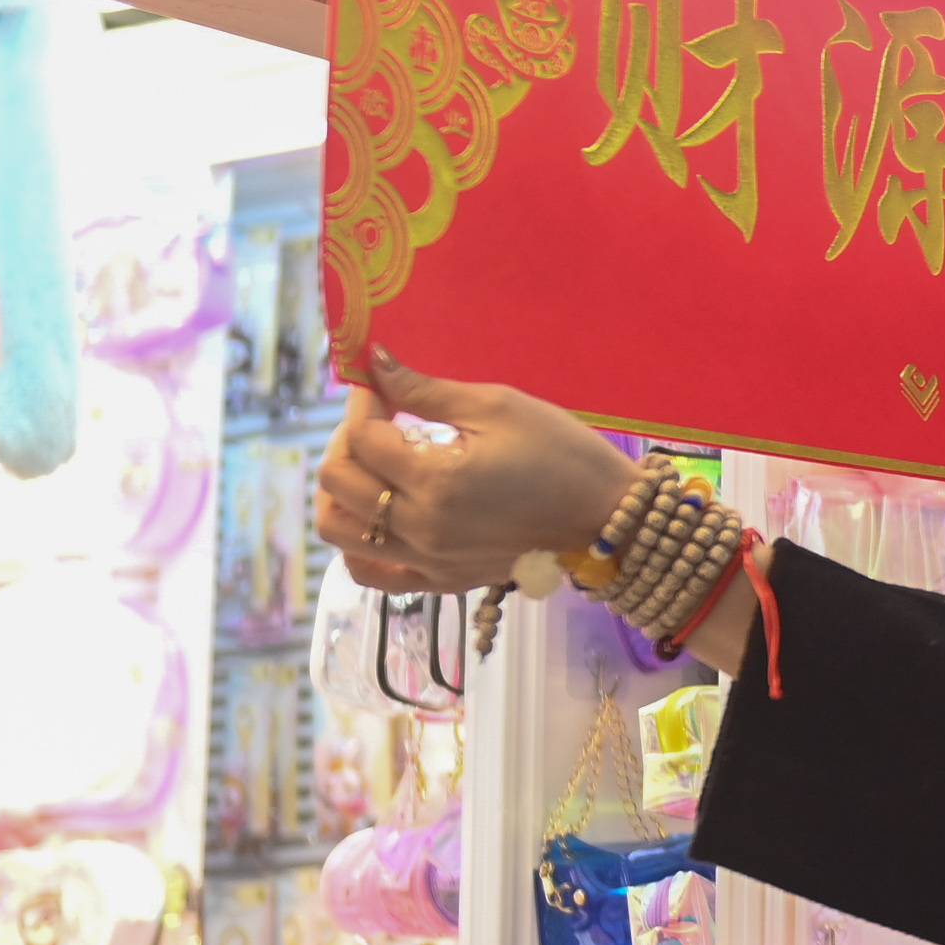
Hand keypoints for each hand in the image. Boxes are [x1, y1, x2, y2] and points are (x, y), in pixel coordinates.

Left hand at [314, 350, 640, 596]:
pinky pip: (369, 571)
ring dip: (342, 489)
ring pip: (338, 530)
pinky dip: (357, 541)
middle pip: (338, 482)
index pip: (362, 437)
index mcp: (436, 481)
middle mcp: (422, 528)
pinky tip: (378, 513)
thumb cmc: (561, 452)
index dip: (364, 401)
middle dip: (346, 439)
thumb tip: (375, 362)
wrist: (606, 516)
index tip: (381, 384)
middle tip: (378, 418)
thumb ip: (425, 390)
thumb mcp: (497, 406)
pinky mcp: (440, 581)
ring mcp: (428, 562)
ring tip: (372, 464)